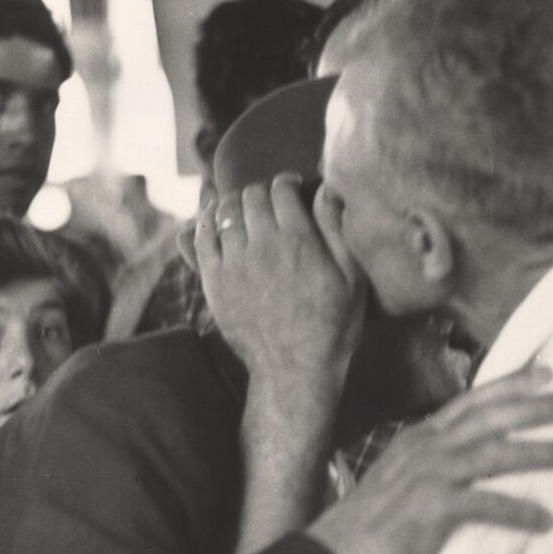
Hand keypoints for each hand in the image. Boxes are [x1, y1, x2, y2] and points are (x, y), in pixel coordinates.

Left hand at [195, 174, 365, 407]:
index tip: (293, 188)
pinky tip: (215, 222)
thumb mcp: (351, 279)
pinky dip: (207, 223)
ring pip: (224, 212)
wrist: (295, 370)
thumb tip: (327, 190)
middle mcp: (262, 245)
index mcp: (298, 240)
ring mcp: (233, 263)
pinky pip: (201, 238)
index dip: (287, 183)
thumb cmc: (332, 327)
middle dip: (261, 192)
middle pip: (250, 196)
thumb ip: (337, 230)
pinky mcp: (214, 282)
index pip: (281, 188)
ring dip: (234, 204)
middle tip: (269, 201)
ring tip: (243, 210)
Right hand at [308, 367, 552, 553]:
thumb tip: (464, 464)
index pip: (472, 401)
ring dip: (544, 453)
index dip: (511, 385)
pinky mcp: (433, 507)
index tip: (547, 374)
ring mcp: (429, 475)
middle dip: (539, 408)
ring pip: (498, 453)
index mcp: (419, 438)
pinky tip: (546, 521)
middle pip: (492, 417)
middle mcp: (426, 447)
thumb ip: (429, 465)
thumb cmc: (368, 526)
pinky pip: (488, 504)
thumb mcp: (399, 480)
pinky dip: (520, 512)